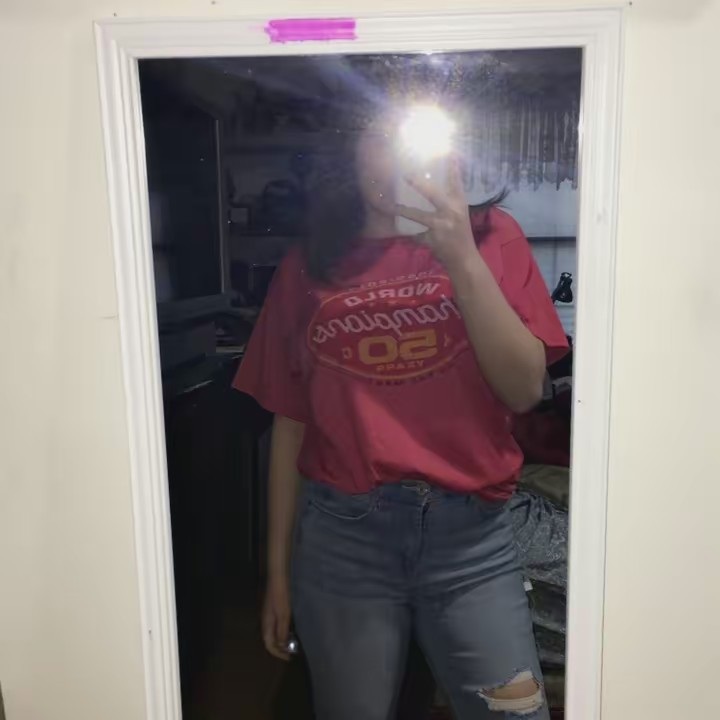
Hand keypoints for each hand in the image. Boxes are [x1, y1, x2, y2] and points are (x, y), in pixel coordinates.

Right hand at [262, 577, 291, 660]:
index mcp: (266, 624)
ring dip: (280, 641)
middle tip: (290, 653)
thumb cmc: (281, 597)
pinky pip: (275, 627)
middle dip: (279, 649)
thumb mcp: (283, 615)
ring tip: (290, 645)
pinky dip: (281, 633)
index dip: (278, 653)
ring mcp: (268, 616)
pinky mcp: (272, 611)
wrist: (277, 579)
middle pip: (269, 640)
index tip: (288, 658)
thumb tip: (281, 645)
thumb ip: (282, 630)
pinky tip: (288, 631)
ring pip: (272, 634)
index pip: (269, 645)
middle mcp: (265, 622)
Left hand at [396, 156, 476, 271]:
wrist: (465, 260)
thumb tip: (428, 188)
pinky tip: (402, 232)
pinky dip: (410, 234)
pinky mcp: (432, 239)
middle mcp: (451, 212)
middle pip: (433, 194)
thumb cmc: (461, 235)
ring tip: (391, 205)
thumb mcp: (459, 215)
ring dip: (403, 210)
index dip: (452, 166)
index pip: (456, 181)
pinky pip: (416, 234)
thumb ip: (448, 203)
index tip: (447, 151)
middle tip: (405, 174)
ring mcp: (441, 226)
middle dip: (418, 184)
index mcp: (459, 204)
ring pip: (418, 215)